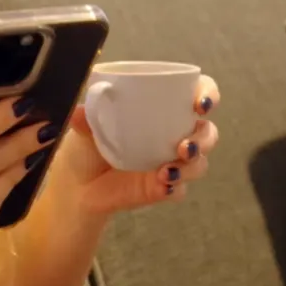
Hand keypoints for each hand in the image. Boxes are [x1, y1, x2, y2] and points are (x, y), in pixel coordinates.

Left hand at [48, 76, 221, 218]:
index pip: (197, 94)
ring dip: (191, 167)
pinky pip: (180, 190)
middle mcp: (174, 135)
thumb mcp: (83, 127)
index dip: (208, 95)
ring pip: (200, 163)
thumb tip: (77, 110)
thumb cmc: (87, 147)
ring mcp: (171, 163)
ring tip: (166, 171)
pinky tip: (162, 186)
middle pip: (208, 132)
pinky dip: (175, 189)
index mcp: (162, 110)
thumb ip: (84, 117)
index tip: (201, 104)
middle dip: (204, 139)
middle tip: (185, 146)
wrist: (76, 187)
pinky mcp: (163, 189)